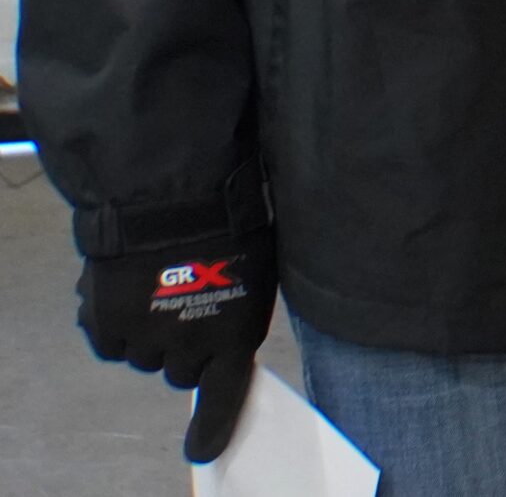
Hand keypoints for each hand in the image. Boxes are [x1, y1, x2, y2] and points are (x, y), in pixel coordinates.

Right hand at [78, 226, 275, 462]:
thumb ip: (239, 313)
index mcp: (235, 333)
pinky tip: (130, 291)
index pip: (225, 392)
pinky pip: (112, 343)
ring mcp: (144, 337)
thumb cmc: (229, 223)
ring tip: (162, 288)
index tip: (202, 451)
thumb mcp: (257, 270)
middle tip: (190, 308)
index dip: (214, 425)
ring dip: (152, 335)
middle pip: (181, 372)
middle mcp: (188, 346)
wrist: (173, 196)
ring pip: (145, 358)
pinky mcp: (106, 323)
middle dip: (185, 350)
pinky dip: (118, 325)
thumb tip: (223, 341)